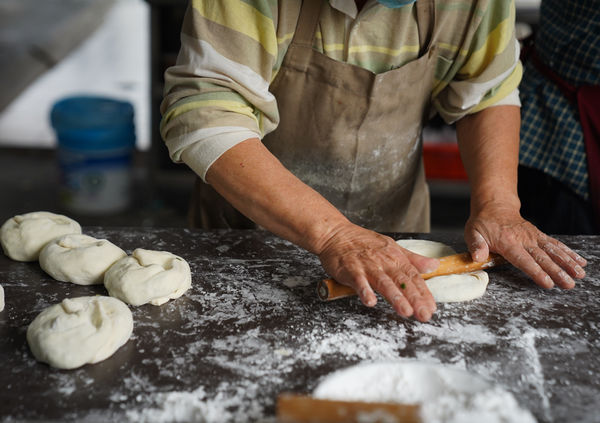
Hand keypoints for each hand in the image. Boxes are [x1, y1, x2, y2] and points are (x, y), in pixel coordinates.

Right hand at [317, 223, 438, 321]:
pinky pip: (359, 281)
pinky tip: (370, 301)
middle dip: (415, 299)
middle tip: (424, 315)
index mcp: (395, 257)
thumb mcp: (392, 247)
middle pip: (402, 281)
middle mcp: (384, 261)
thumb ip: (413, 259)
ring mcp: (367, 265)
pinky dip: (364, 290)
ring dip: (395, 297)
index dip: (424, 293)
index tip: (431, 307)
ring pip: (384, 282)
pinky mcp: (351, 269)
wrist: (336, 234)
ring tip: (405, 311)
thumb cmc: (362, 243)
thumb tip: (434, 265)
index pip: (413, 277)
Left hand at [465, 204, 586, 288]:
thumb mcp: (472, 232)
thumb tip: (477, 258)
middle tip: (569, 284)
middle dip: (557, 271)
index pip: (523, 260)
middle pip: (542, 258)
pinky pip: (555, 244)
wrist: (494, 206)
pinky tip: (580, 261)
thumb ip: (476, 246)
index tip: (547, 283)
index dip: (536, 272)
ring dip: (568, 262)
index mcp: (507, 242)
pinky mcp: (539, 235)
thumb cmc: (482, 223)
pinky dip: (569, 252)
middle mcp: (524, 239)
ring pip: (553, 250)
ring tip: (580, 274)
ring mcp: (533, 237)